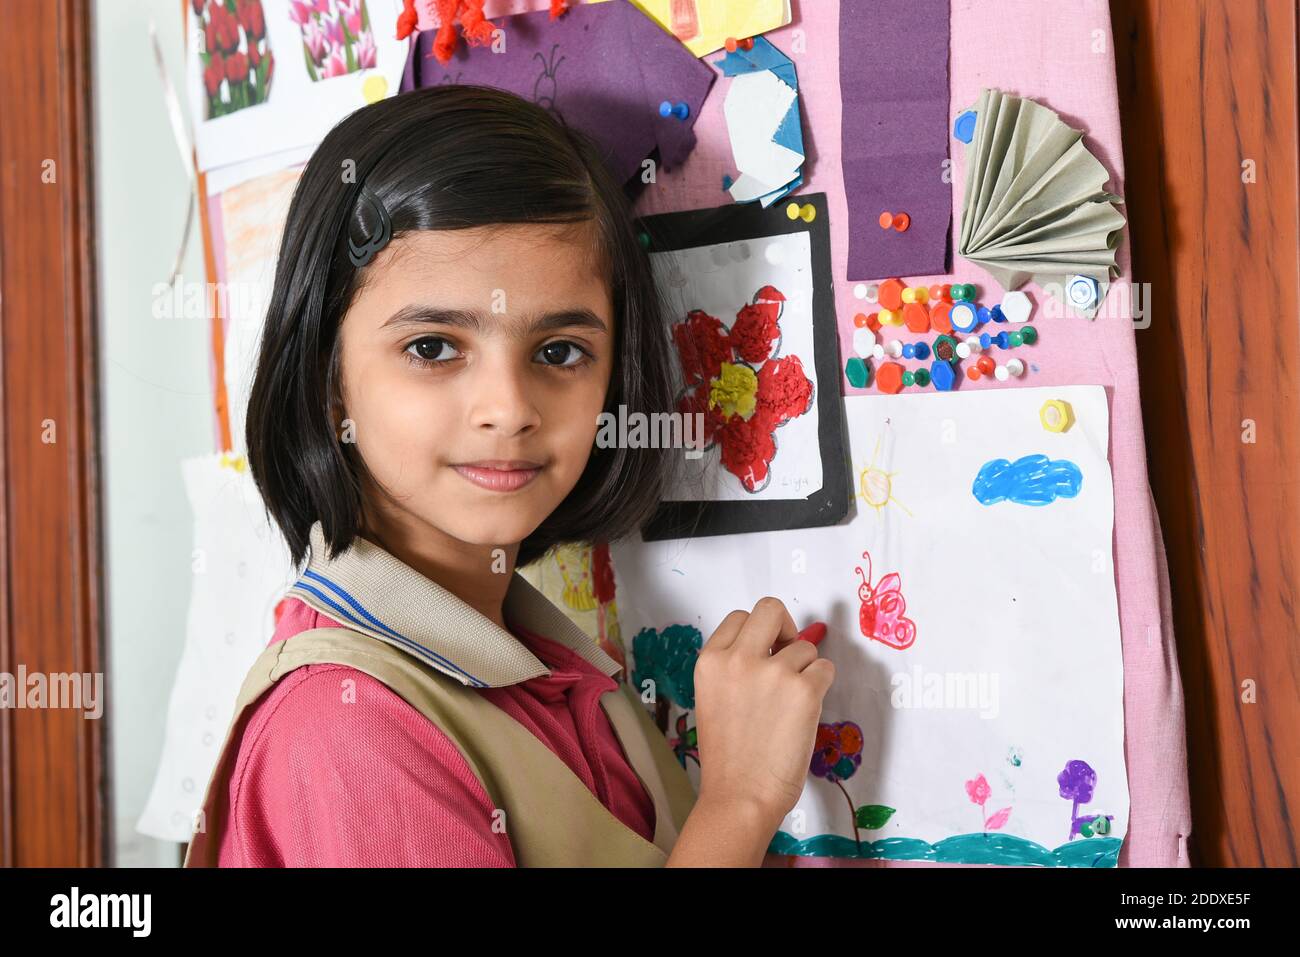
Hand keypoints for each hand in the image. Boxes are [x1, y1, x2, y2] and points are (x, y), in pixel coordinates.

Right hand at [692, 597, 834, 833]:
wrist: (740, 796)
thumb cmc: (729, 756)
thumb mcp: (714, 698)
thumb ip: (735, 668)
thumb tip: (778, 646)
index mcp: (709, 660)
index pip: (739, 617)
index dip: (758, 633)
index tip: (766, 652)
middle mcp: (738, 658)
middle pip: (771, 608)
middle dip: (786, 627)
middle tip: (789, 653)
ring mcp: (772, 672)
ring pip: (806, 646)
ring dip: (806, 670)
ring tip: (791, 704)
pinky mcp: (804, 691)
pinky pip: (825, 669)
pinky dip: (822, 686)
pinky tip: (805, 712)